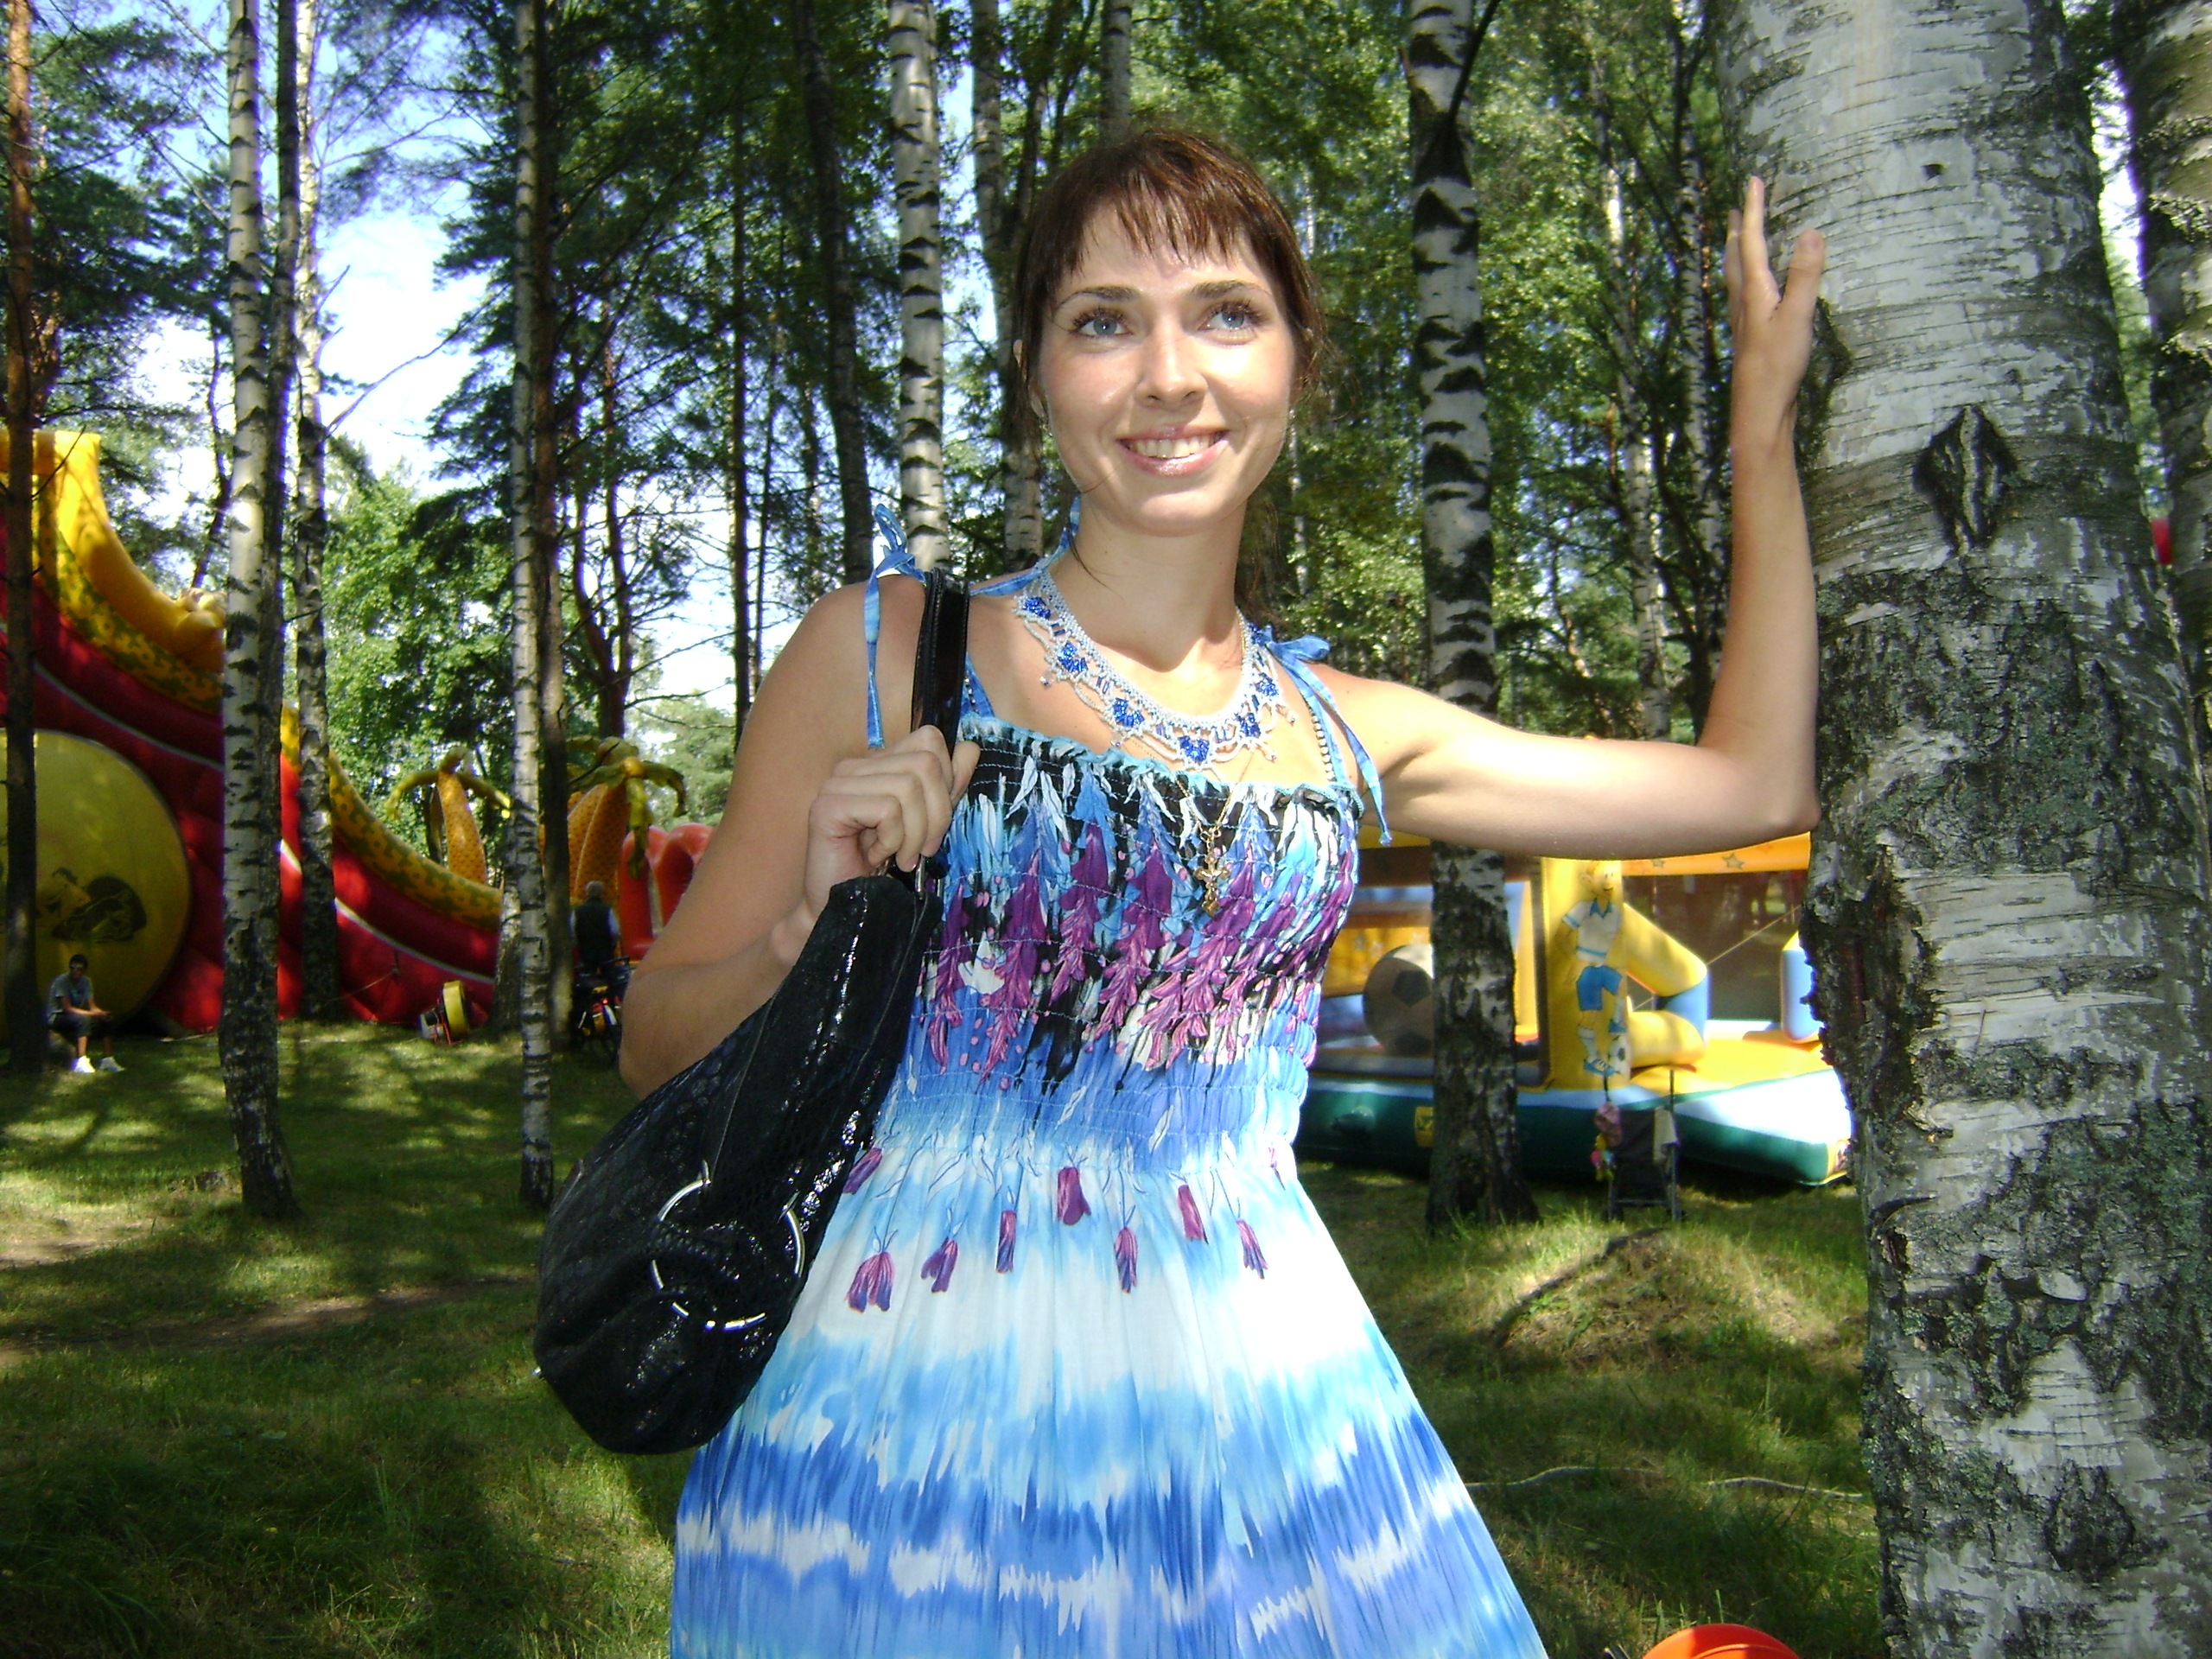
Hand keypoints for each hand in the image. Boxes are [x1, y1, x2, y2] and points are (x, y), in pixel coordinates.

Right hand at [780, 725, 981, 951]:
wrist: (843, 907)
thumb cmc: (882, 868)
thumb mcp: (926, 822)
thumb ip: (946, 787)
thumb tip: (969, 748)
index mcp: (878, 764)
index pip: (929, 739)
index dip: (947, 778)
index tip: (935, 821)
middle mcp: (854, 766)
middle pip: (925, 763)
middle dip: (937, 815)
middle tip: (922, 850)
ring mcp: (837, 783)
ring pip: (908, 787)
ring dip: (914, 834)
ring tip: (900, 857)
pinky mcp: (828, 806)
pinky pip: (887, 810)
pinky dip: (893, 841)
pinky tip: (876, 857)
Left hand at [1725, 175, 1824, 450]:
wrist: (1759, 410)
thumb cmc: (1777, 365)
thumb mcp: (1798, 317)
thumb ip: (1806, 275)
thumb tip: (1812, 232)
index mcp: (1754, 291)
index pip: (1753, 241)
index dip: (1754, 209)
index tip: (1753, 180)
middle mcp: (1744, 302)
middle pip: (1737, 256)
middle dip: (1739, 227)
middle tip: (1739, 205)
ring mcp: (1744, 320)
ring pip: (1735, 275)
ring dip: (1737, 251)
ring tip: (1737, 237)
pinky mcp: (1750, 336)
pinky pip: (1743, 294)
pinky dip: (1744, 276)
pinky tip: (1750, 288)